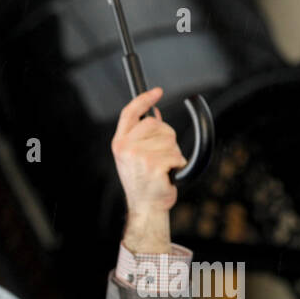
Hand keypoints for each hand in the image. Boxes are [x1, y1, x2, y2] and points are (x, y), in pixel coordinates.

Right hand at [111, 87, 186, 252]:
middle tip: (163, 155)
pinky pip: (176, 156)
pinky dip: (178, 165)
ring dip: (174, 154)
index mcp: (120, 142)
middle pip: (156, 124)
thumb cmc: (145, 182)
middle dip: (167, 137)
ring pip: (170, 140)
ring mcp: (139, 156)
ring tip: (165, 168)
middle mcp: (126, 146)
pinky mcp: (153, 165)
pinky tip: (169, 175)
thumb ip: (142, 135)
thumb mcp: (136, 155)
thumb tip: (155, 113)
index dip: (144, 99)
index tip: (158, 92)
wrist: (146, 206)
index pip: (130, 112)